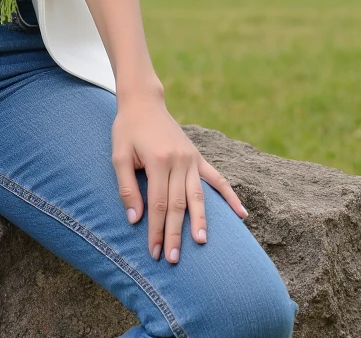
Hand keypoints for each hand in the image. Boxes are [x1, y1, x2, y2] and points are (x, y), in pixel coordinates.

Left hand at [111, 91, 248, 263]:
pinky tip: (242, 214)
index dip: (157, 229)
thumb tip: (134, 220)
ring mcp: (191, 158)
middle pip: (179, 204)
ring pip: (198, 196)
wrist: (143, 102)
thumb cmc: (127, 129)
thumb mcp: (118, 155)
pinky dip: (230, 196)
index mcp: (158, 160)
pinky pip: (217, 178)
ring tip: (202, 243)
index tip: (155, 251)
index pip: (159, 204)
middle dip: (176, 233)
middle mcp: (179, 160)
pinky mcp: (198, 156)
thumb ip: (126, 187)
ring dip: (201, 221)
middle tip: (173, 259)